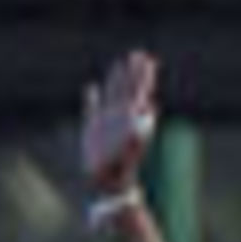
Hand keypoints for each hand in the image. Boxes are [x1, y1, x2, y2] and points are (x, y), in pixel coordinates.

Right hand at [82, 50, 158, 198]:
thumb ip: (138, 130)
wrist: (108, 186)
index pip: (139, 93)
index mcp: (131, 121)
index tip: (149, 61)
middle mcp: (121, 119)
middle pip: (129, 90)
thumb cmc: (122, 172)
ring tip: (121, 64)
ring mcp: (108, 123)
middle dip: (134, 73)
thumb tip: (149, 110)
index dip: (143, 77)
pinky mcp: (93, 130)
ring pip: (113, 95)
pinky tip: (91, 88)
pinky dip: (92, 98)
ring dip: (117, 80)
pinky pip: (93, 108)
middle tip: (140, 55)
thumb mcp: (132, 149)